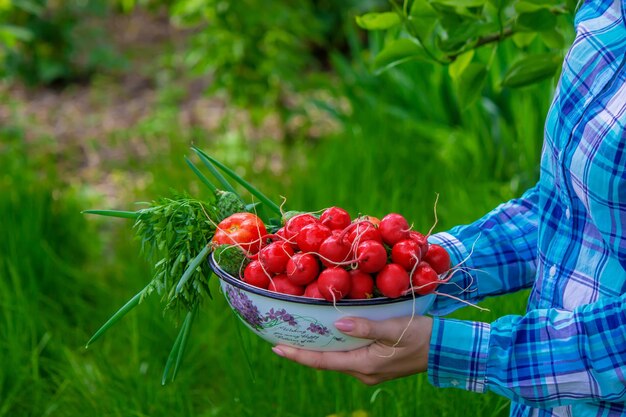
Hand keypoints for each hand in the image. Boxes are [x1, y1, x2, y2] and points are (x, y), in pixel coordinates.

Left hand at [271, 315, 432, 384]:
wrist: (446, 348)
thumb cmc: (420, 336)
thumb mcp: (392, 328)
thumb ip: (365, 327)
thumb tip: (337, 324)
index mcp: (364, 365)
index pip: (323, 361)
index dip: (298, 355)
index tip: (277, 347)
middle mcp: (363, 372)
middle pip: (326, 361)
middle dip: (304, 350)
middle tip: (282, 336)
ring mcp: (370, 369)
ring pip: (337, 358)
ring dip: (319, 347)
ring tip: (300, 333)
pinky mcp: (377, 363)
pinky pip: (349, 355)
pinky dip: (335, 345)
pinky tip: (328, 333)